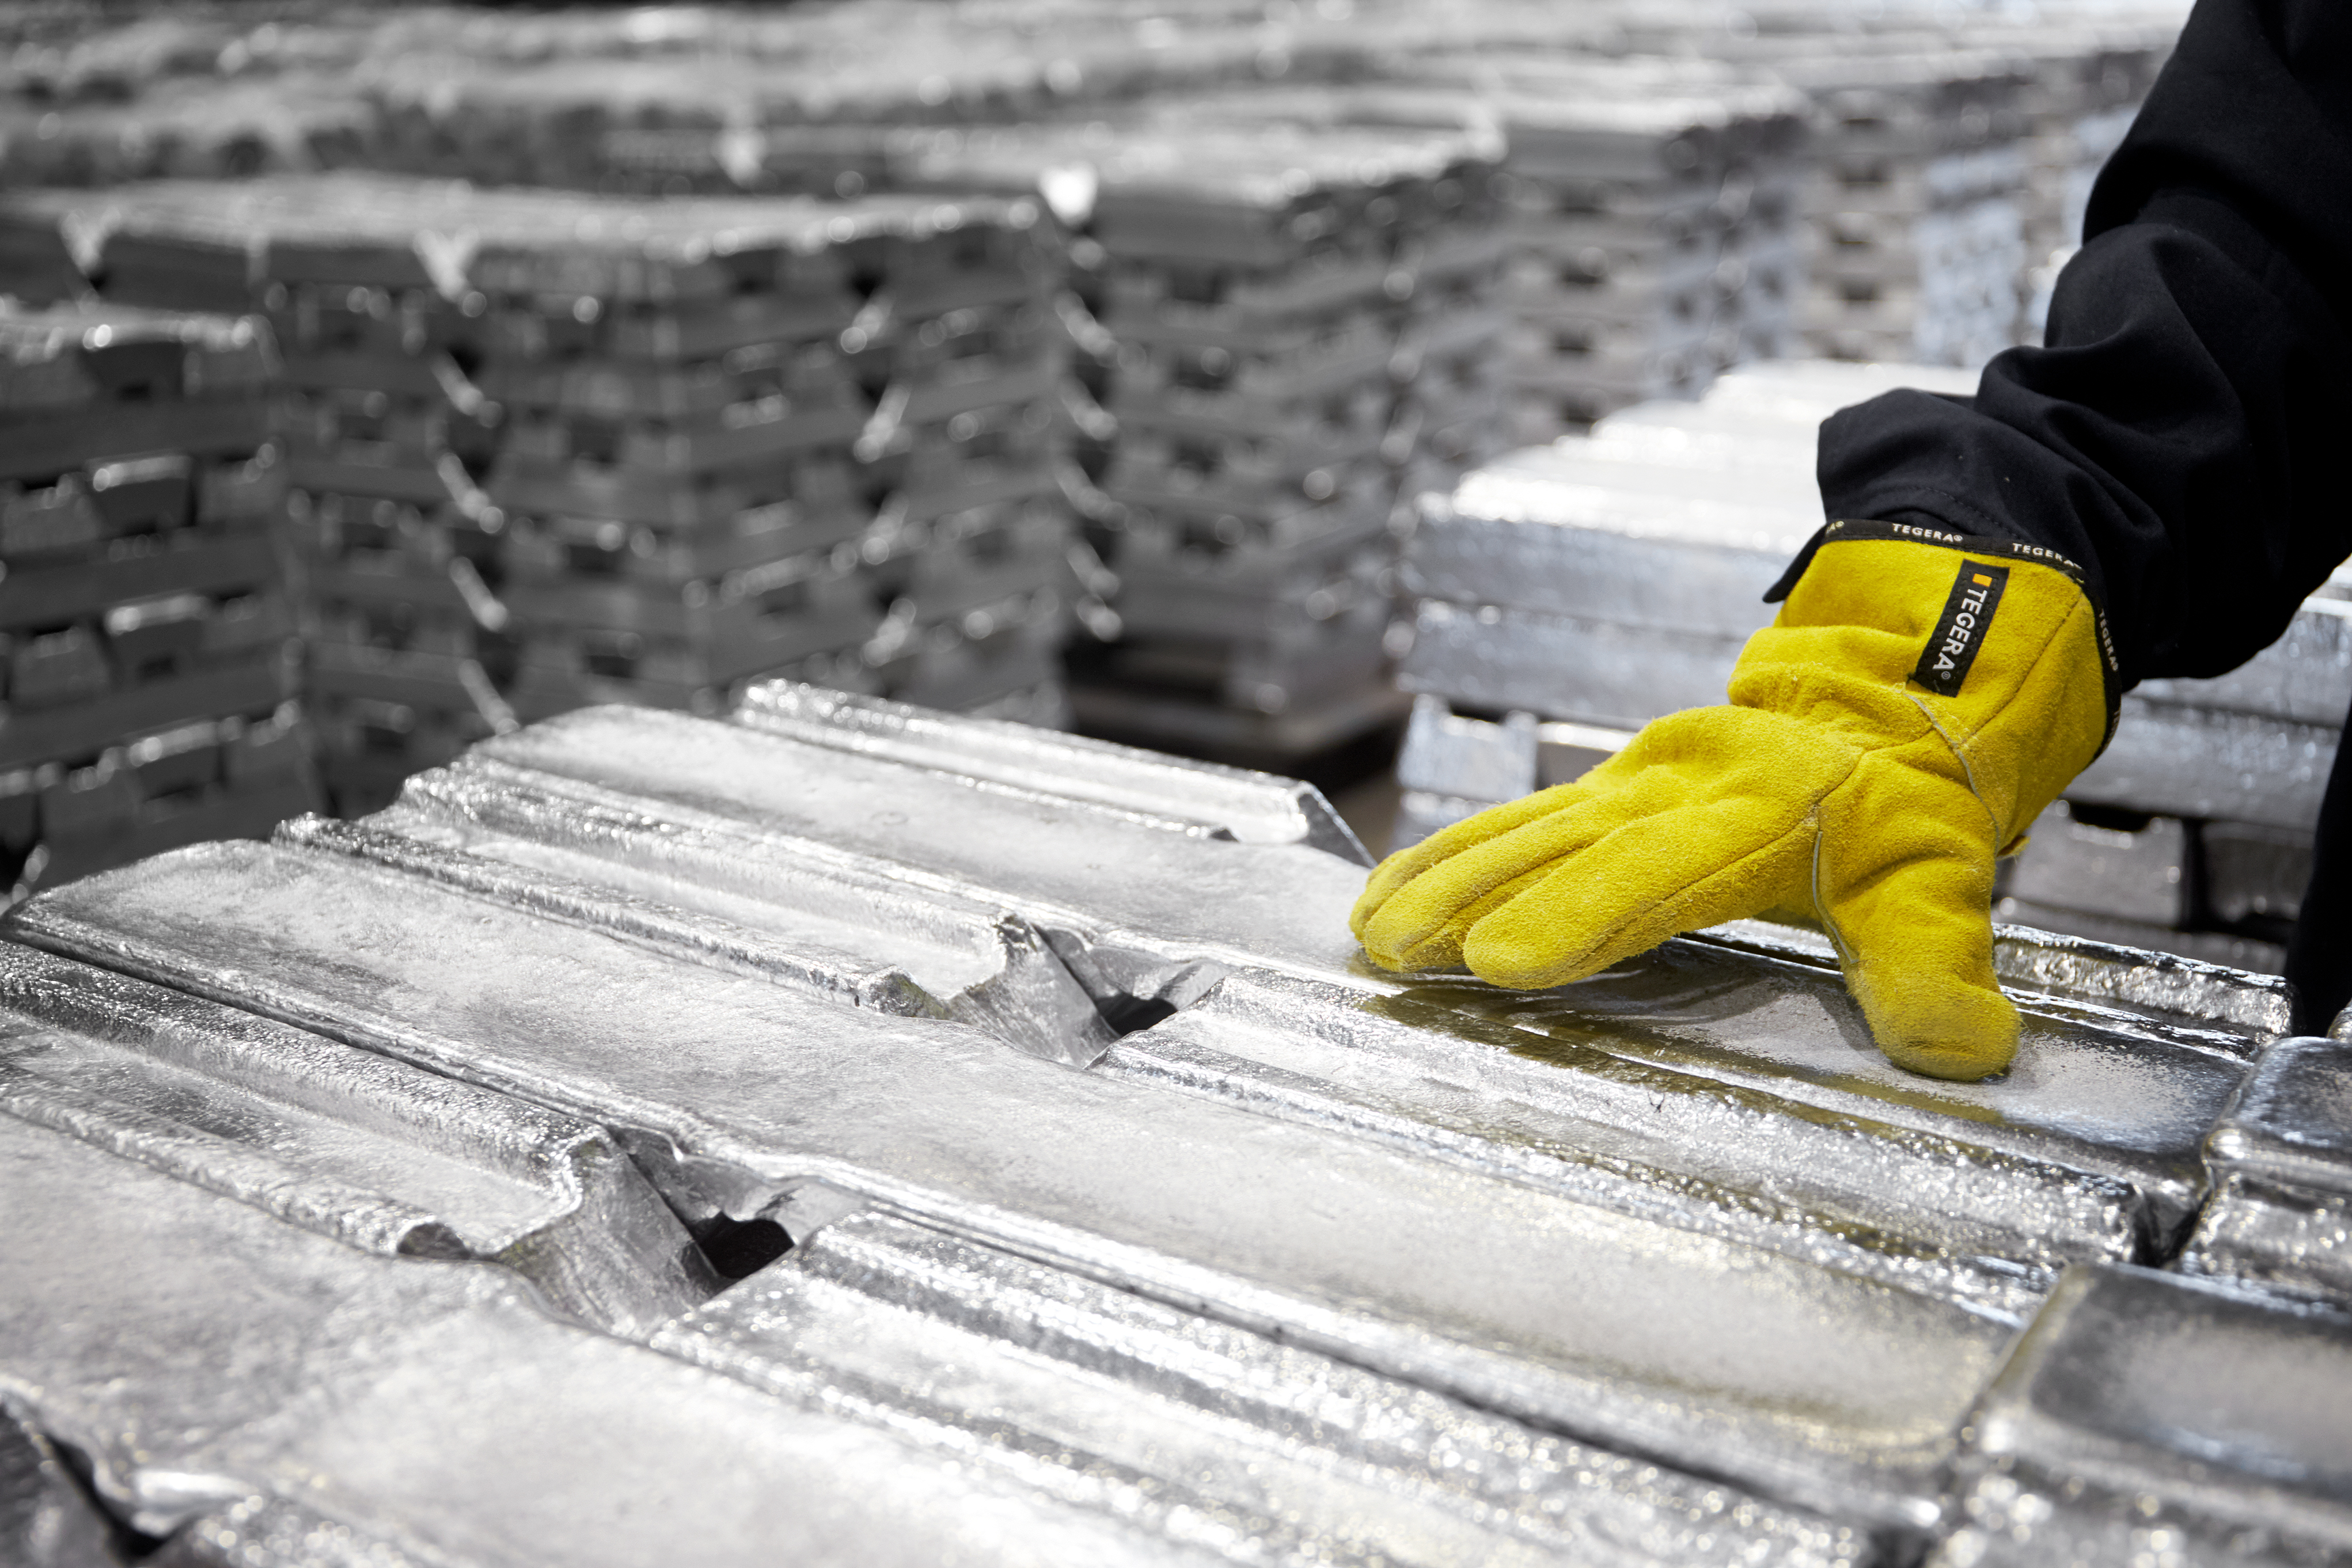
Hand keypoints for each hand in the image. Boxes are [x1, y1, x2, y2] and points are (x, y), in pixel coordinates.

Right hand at [1354, 525, 2114, 1080]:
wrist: (1879, 703)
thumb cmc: (1901, 805)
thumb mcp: (1939, 880)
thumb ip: (1937, 965)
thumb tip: (1966, 1048)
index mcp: (1752, 811)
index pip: (1658, 870)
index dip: (1581, 915)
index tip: (1506, 963)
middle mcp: (1668, 788)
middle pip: (1557, 848)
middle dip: (1470, 900)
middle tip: (1397, 952)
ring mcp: (1621, 785)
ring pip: (1516, 829)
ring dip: (1438, 880)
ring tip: (1370, 934)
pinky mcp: (1594, 792)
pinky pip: (1509, 822)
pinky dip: (1441, 856)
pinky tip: (1383, 893)